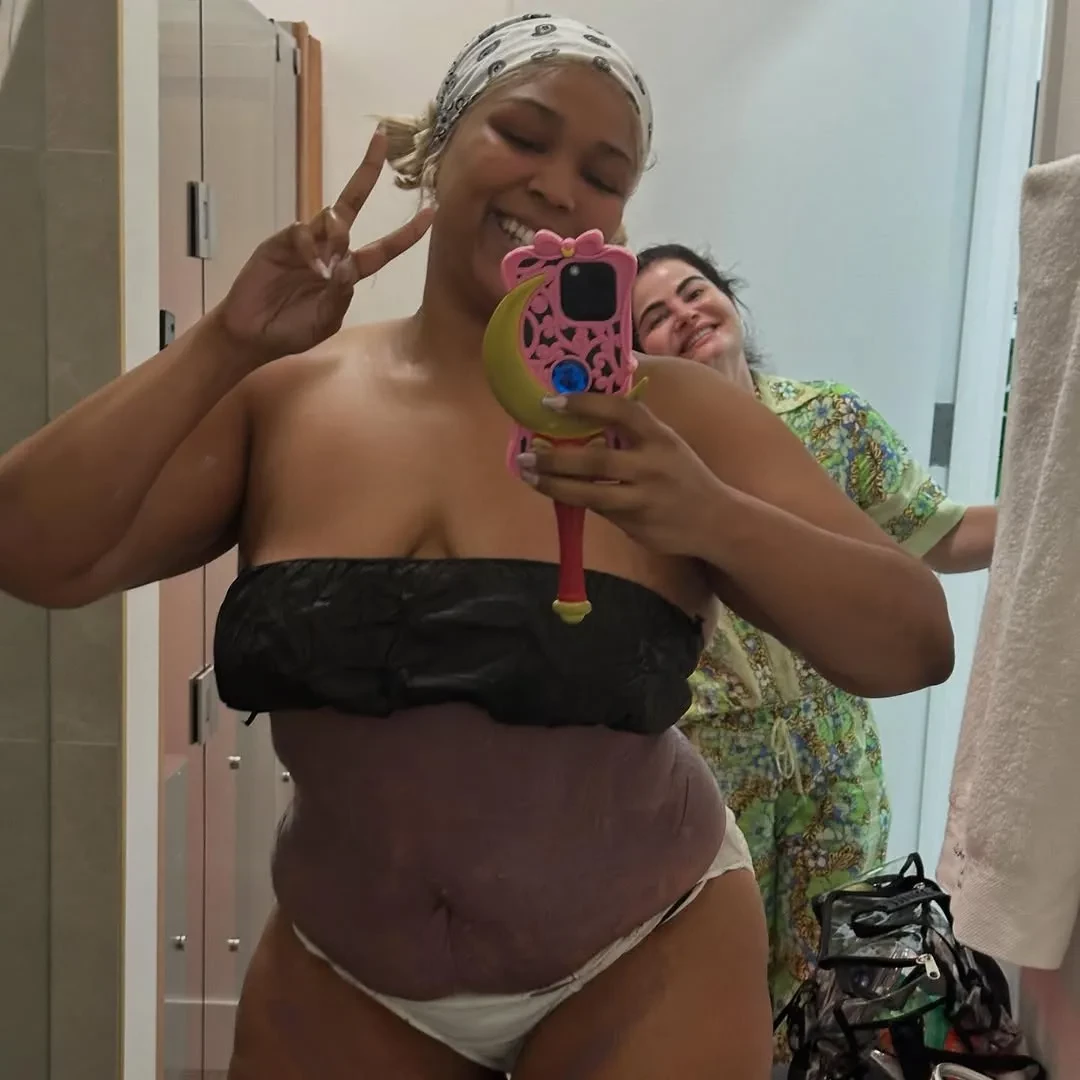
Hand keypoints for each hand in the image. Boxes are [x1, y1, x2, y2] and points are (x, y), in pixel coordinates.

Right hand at [214, 127, 432, 363]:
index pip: (383, 248)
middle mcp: (330, 250)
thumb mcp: (326, 320)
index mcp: (348, 271)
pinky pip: (302, 231)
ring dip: (336, 236)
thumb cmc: (293, 331)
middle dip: (367, 172)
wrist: (254, 334)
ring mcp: (306, 243)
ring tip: (323, 269)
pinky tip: (312, 269)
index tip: (431, 212)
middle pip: (352, 203)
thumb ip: (339, 295)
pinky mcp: (281, 242)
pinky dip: (310, 247)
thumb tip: (344, 265)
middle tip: (382, 138)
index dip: (406, 233)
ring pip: (331, 218)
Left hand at [517, 391, 724, 557]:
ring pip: (590, 494)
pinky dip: (575, 501)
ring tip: (528, 476)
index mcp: (660, 437)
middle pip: (596, 461)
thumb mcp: (667, 443)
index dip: (585, 403)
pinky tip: (555, 492)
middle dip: (555, 458)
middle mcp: (652, 466)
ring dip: (555, 485)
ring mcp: (644, 499)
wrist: (716, 520)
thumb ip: (634, 429)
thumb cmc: (683, 475)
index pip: (621, 411)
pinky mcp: (637, 525)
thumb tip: (588, 405)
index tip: (552, 401)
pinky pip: (599, 511)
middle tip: (525, 454)